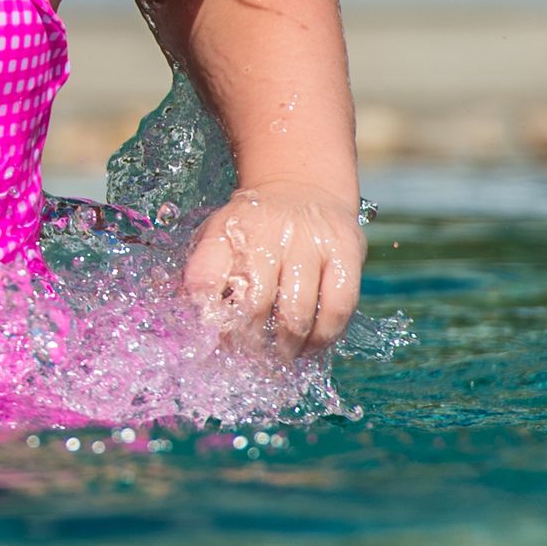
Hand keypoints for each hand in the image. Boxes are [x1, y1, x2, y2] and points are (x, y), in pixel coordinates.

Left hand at [181, 182, 363, 354]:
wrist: (302, 187)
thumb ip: (206, 276)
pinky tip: (312, 346)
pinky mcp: (347, 250)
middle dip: (250, 342)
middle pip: (255, 303)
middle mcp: (268, 231)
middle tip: (250, 358)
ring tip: (281, 357)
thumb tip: (199, 329)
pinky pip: (337, 307)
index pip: (204, 277)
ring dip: (287, 346)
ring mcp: (310, 240)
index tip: (211, 339)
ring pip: (297, 310)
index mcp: (227, 229)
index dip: (206, 317)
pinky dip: (324, 336)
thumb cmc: (254, 229)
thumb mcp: (220, 237)